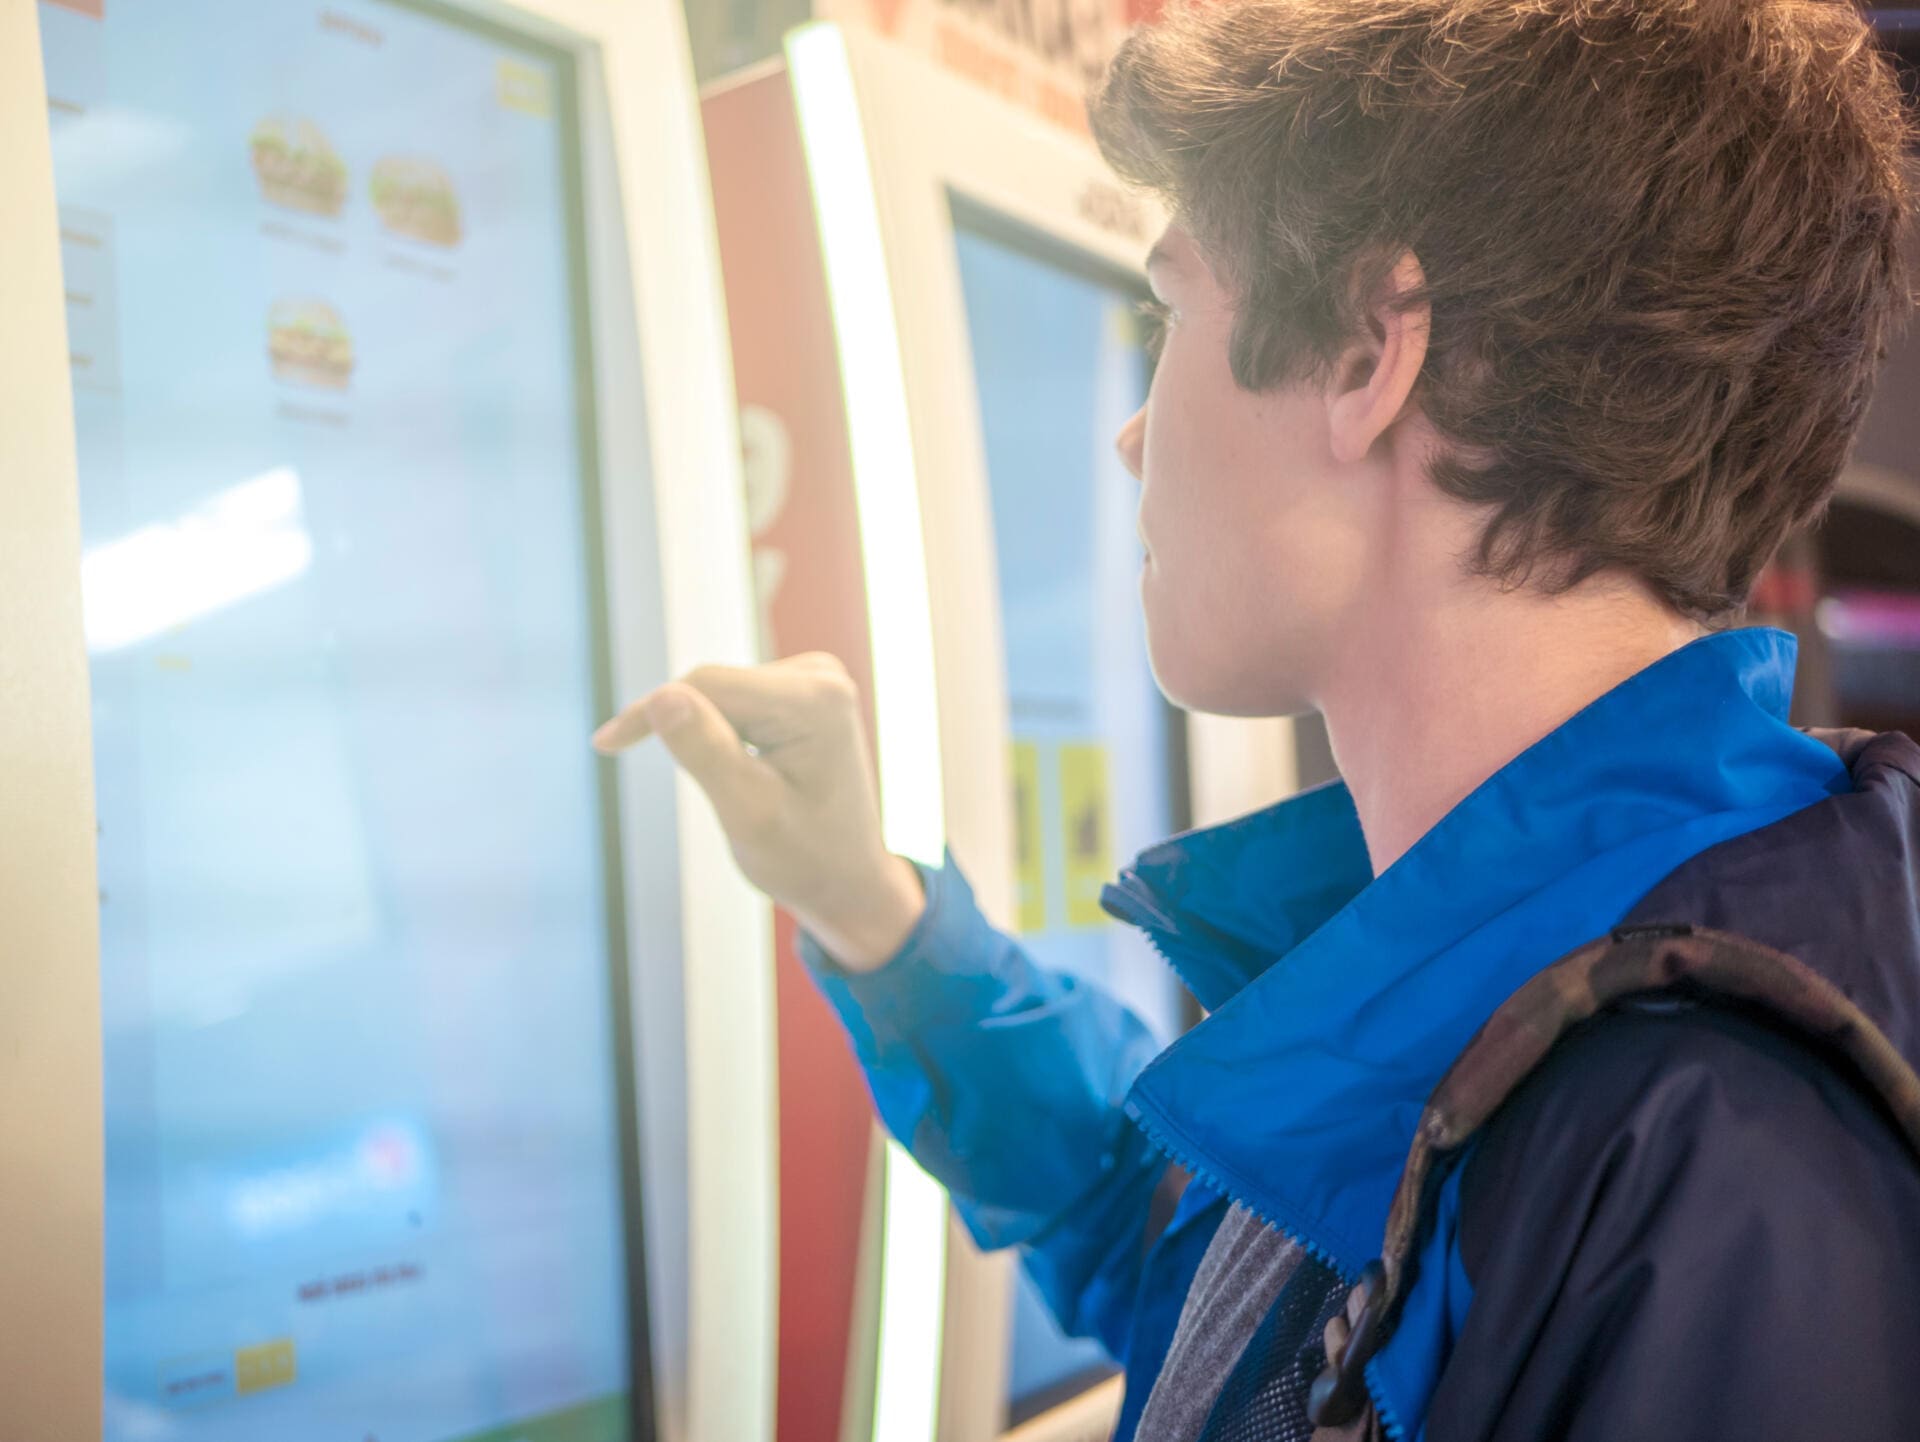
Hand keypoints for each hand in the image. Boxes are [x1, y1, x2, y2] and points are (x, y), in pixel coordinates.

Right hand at [593, 652, 925, 971]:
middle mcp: (823, 676)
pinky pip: (741, 700)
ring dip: (707, 736)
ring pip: (722, 693)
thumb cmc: (804, 858)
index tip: (603, 745)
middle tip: (702, 795)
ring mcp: (819, 679)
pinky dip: (725, 734)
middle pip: (714, 685)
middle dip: (686, 732)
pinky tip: (750, 773)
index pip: (705, 684)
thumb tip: (662, 698)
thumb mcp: (747, 813)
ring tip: (739, 792)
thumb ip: (706, 752)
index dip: (649, 712)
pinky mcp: (808, 691)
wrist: (851, 881)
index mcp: (814, 700)